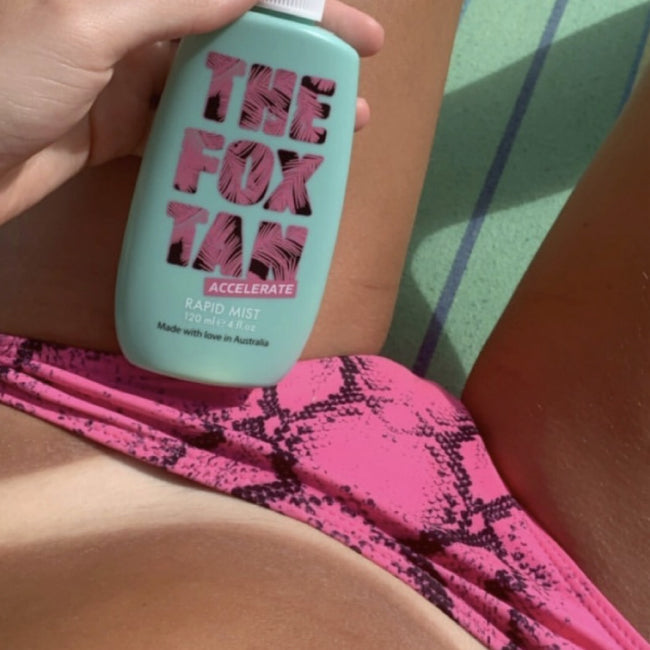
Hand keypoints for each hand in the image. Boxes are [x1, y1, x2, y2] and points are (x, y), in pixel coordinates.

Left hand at [0, 0, 382, 222]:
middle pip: (236, 31)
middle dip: (299, 55)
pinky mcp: (127, 131)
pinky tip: (264, 159)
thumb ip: (173, 0)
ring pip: (220, 86)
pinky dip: (228, 143)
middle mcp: (139, 23)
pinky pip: (190, 132)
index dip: (293, 1)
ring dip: (273, 105)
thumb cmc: (4, 78)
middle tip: (357, 78)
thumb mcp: (89, 24)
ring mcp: (134, 79)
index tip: (349, 26)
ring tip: (329, 130)